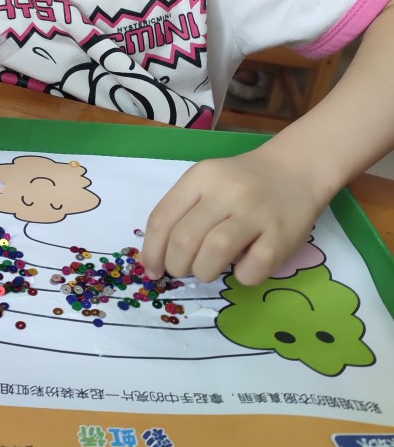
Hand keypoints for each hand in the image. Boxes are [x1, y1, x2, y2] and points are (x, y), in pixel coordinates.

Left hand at [138, 149, 322, 285]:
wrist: (295, 170)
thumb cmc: (241, 182)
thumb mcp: (206, 183)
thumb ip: (181, 212)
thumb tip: (153, 258)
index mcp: (201, 177)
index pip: (162, 219)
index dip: (151, 252)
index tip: (152, 269)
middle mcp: (227, 191)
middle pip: (184, 240)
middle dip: (176, 265)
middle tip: (183, 269)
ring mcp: (256, 213)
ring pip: (214, 253)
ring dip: (203, 272)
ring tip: (208, 269)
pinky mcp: (282, 236)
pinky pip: (251, 269)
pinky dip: (242, 276)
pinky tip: (244, 266)